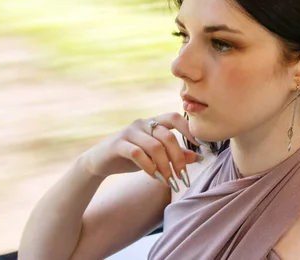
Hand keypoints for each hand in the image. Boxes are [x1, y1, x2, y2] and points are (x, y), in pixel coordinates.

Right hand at [82, 112, 201, 191]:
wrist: (100, 162)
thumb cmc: (131, 157)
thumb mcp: (155, 156)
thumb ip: (174, 154)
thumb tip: (196, 157)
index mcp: (153, 122)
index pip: (174, 117)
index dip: (188, 129)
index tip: (200, 145)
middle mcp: (142, 124)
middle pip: (168, 136)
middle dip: (178, 158)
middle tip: (182, 176)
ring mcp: (129, 132)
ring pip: (155, 146)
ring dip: (165, 166)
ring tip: (169, 181)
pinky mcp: (118, 144)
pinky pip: (138, 154)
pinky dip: (149, 167)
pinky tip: (154, 177)